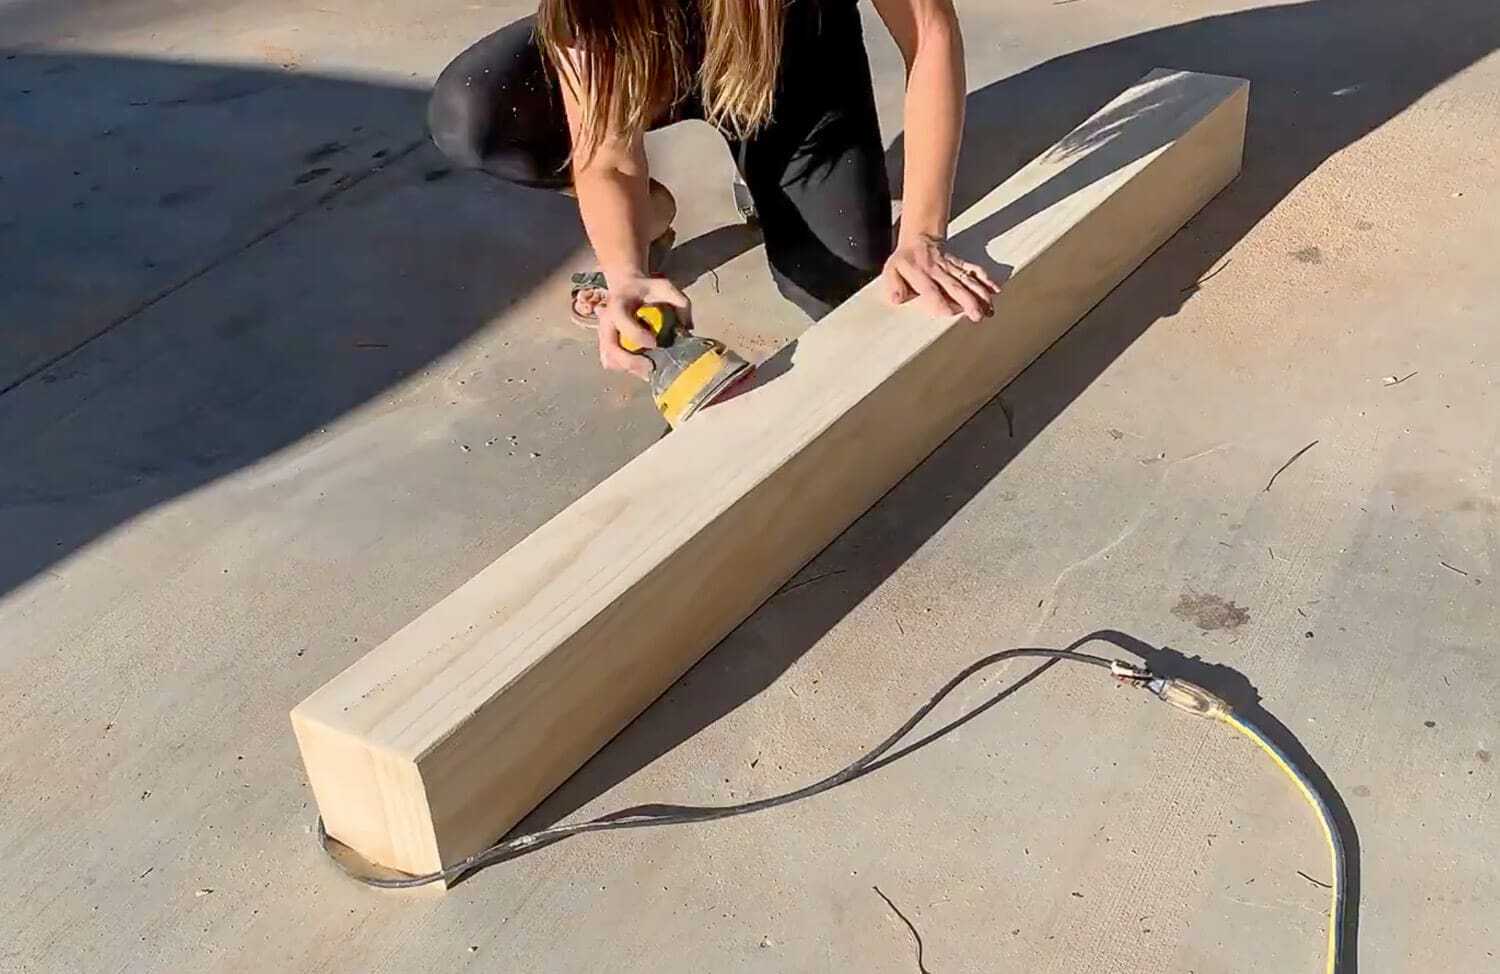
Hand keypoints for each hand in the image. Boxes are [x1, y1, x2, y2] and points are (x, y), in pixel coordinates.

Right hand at [596, 274, 691, 379]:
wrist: (626, 286)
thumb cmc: (646, 289)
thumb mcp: (664, 287)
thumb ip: (679, 302)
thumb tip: (688, 328)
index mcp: (618, 304)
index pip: (621, 320)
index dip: (636, 334)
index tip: (653, 343)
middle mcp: (606, 320)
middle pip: (610, 346)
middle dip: (629, 361)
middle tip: (650, 366)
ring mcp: (604, 334)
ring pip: (609, 359)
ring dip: (628, 368)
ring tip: (648, 369)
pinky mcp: (606, 344)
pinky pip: (611, 362)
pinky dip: (625, 368)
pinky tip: (642, 367)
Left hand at [881, 232, 1000, 321]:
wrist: (919, 239)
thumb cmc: (904, 262)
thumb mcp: (890, 272)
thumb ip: (893, 286)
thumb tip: (897, 299)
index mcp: (919, 275)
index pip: (930, 290)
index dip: (940, 301)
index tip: (951, 312)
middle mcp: (937, 271)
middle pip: (954, 287)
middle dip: (967, 301)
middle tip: (977, 315)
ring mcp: (951, 267)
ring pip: (967, 280)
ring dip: (980, 294)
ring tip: (989, 308)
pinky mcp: (960, 264)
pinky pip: (973, 270)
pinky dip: (985, 279)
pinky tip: (996, 290)